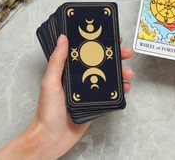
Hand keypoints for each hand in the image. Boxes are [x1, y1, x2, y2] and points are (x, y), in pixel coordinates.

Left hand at [0, 34, 133, 158]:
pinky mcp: (97, 103)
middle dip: (116, 56)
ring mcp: (90, 90)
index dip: (99, 43)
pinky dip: (121, 89)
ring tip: (127, 73)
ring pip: (110, 77)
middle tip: (126, 53)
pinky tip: (125, 87)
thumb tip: (62, 39)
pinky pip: (111, 93)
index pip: (87, 51)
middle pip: (102, 62)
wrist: (52, 138)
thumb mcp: (50, 82)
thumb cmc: (47, 112)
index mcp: (69, 70)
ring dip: (121, 72)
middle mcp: (81, 78)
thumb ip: (57, 60)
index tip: (111, 37)